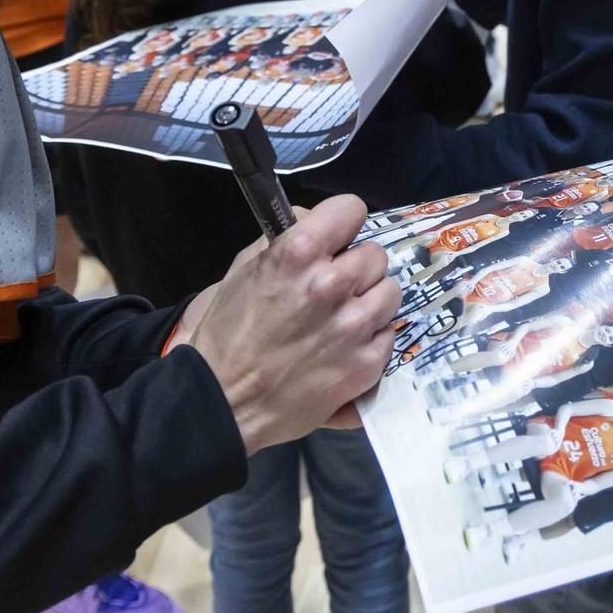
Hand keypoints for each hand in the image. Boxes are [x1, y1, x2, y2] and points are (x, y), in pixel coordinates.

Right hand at [183, 196, 398, 452]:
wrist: (222, 402)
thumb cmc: (227, 333)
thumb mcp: (244, 269)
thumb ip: (285, 237)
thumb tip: (314, 220)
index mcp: (299, 254)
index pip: (351, 210)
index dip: (341, 224)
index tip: (335, 239)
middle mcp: (332, 284)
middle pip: (375, 253)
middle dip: (355, 266)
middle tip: (335, 285)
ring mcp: (354, 327)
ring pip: (390, 291)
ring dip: (369, 300)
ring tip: (344, 317)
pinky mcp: (367, 365)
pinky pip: (389, 333)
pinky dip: (372, 339)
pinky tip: (346, 347)